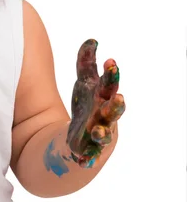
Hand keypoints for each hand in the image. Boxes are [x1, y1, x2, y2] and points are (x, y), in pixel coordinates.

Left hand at [66, 39, 124, 166]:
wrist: (84, 137)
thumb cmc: (88, 106)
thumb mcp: (84, 82)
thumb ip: (86, 62)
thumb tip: (92, 40)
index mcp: (103, 98)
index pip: (109, 85)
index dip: (111, 74)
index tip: (110, 62)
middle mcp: (104, 116)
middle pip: (112, 110)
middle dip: (115, 104)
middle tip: (118, 97)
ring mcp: (97, 133)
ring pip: (104, 134)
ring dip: (103, 132)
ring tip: (98, 133)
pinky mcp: (87, 149)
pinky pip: (89, 154)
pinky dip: (88, 158)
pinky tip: (84, 161)